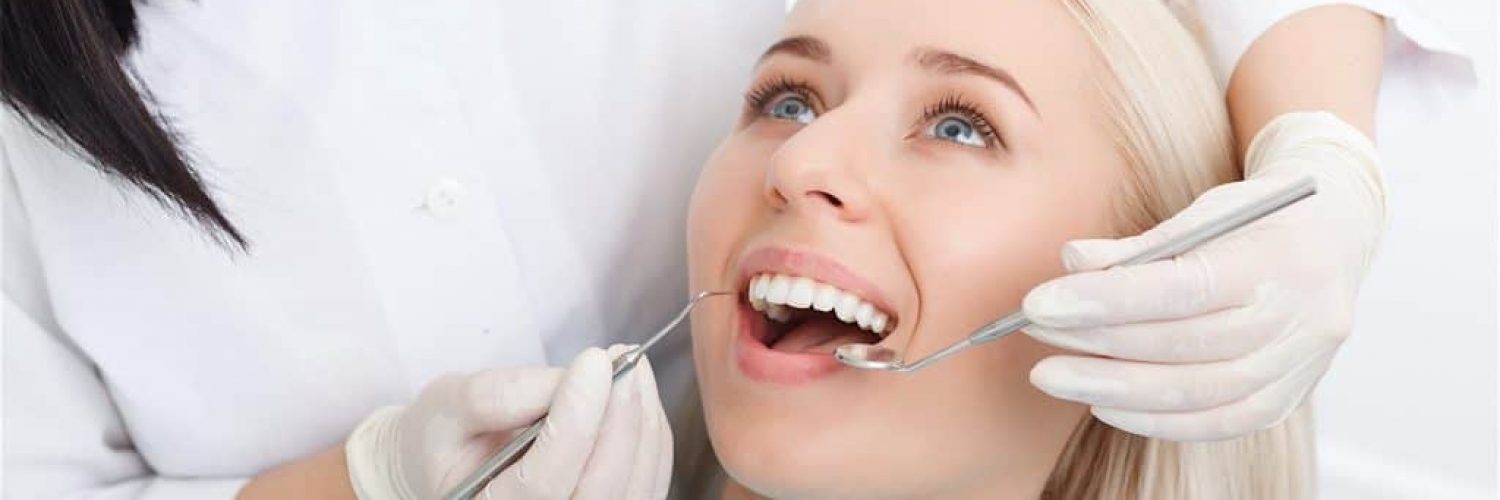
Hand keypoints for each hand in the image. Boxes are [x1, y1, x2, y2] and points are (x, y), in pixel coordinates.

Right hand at [344, 345, 673, 498]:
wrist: (450, 466)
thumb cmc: (443, 438)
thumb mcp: (446, 407)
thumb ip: (494, 396)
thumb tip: (567, 380)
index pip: (541, 482)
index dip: (575, 421)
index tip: (595, 361)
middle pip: (599, 490)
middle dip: (621, 420)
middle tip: (624, 360)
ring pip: (634, 490)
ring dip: (644, 424)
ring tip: (632, 368)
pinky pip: (648, 485)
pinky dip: (653, 439)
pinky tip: (638, 396)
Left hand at [1021, 112, 1383, 440]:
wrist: (1336, 236)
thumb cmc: (1256, 220)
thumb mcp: (1203, 211)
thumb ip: (1138, 244)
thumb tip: (1071, 262)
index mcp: (1276, 258)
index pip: (1179, 288)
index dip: (1104, 300)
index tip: (1038, 303)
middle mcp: (1296, 318)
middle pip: (1182, 345)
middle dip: (1096, 343)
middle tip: (1035, 334)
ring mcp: (1299, 365)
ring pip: (1196, 392)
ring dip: (1112, 388)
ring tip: (1056, 374)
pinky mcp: (1288, 397)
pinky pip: (1216, 422)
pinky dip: (1154, 419)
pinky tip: (1104, 404)